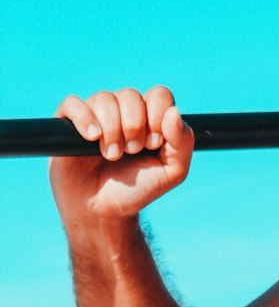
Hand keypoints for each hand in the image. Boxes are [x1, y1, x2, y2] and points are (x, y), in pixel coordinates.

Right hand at [49, 85, 194, 224]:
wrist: (103, 211)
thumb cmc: (137, 189)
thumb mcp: (171, 172)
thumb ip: (182, 143)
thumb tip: (173, 112)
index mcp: (149, 116)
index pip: (159, 94)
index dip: (157, 114)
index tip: (153, 144)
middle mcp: (123, 110)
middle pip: (130, 95)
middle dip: (133, 125)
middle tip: (131, 151)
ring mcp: (95, 115)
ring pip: (103, 98)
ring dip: (111, 128)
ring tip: (112, 155)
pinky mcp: (68, 124)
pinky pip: (73, 103)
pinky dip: (84, 118)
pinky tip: (92, 138)